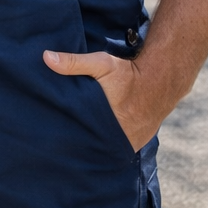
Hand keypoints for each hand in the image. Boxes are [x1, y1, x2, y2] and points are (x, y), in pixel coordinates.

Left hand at [43, 49, 165, 151]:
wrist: (160, 82)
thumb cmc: (128, 74)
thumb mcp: (101, 64)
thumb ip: (73, 62)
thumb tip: (46, 57)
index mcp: (103, 122)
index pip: (78, 136)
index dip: (66, 135)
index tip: (54, 133)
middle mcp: (118, 137)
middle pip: (91, 145)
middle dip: (79, 142)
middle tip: (62, 140)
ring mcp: (128, 143)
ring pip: (104, 150)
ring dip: (94, 145)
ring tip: (79, 143)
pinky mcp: (136, 144)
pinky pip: (117, 149)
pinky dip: (109, 146)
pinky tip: (98, 143)